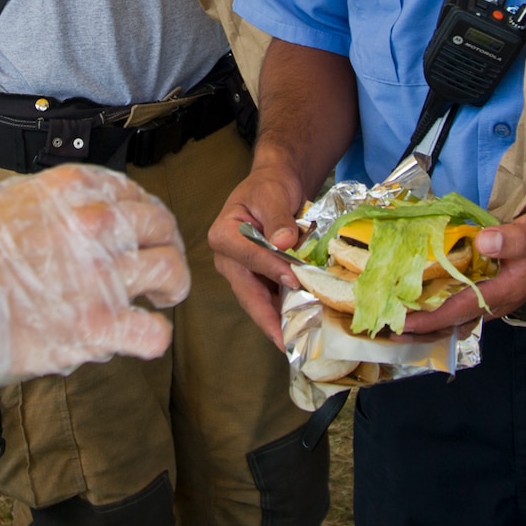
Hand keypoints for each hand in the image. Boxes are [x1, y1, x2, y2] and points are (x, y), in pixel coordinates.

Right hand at [0, 166, 188, 389]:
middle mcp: (95, 224)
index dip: (139, 211)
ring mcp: (102, 274)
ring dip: (171, 284)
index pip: (128, 190)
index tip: (138, 228)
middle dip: (164, 242)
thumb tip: (40, 211)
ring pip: (169, 268)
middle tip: (159, 261)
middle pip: (158, 223)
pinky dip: (154, 335)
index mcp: (70, 190)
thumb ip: (32, 201)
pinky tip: (143, 335)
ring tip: (162, 297)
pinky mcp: (100, 325)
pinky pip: (154, 331)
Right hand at [208, 161, 311, 343]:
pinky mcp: (257, 279)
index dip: (271, 269)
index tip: (295, 281)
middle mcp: (228, 259)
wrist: (275, 185)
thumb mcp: (272, 194)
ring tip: (299, 340)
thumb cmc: (269, 187)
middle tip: (288, 341)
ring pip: (258, 302)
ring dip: (278, 320)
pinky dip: (285, 311)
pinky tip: (302, 324)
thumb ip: (277, 218)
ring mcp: (242, 273)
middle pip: (247, 292)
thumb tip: (284, 241)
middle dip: (268, 318)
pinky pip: (269, 299)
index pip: (248, 257)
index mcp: (223, 235)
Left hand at [403, 193, 525, 332]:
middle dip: (422, 328)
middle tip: (387, 329)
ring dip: (428, 319)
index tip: (402, 321)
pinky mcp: (494, 285)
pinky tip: (421, 298)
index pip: (462, 309)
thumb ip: (515, 238)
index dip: (431, 318)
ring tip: (396, 318)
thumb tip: (484, 242)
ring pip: (457, 315)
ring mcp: (497, 294)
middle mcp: (500, 298)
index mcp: (509, 289)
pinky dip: (440, 305)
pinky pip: (463, 302)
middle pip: (455, 322)